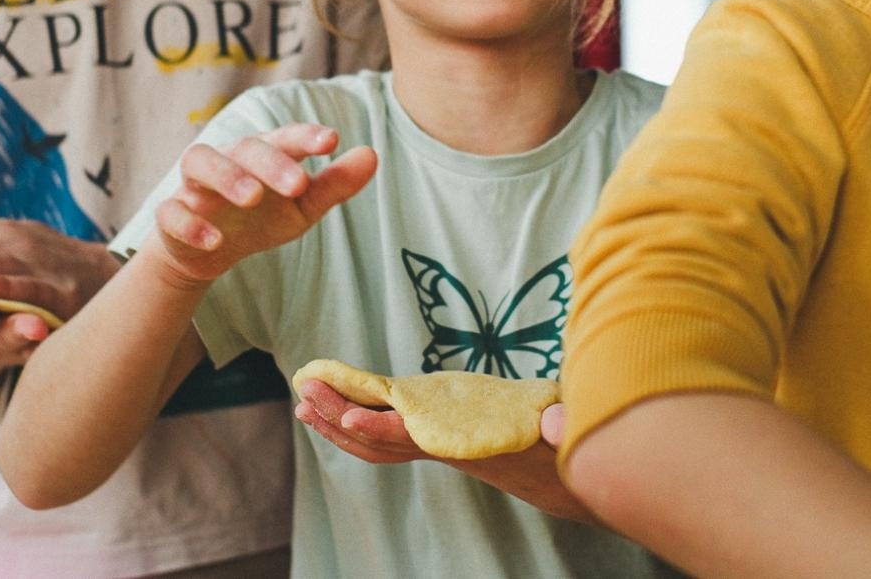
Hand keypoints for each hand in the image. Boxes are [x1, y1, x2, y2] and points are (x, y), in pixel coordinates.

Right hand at [152, 124, 376, 286]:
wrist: (209, 251)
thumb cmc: (260, 218)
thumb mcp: (302, 207)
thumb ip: (334, 184)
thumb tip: (372, 154)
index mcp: (263, 153)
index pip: (284, 137)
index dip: (305, 136)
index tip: (332, 140)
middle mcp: (227, 159)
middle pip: (245, 147)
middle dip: (271, 162)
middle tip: (298, 184)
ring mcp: (194, 184)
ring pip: (200, 161)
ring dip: (226, 176)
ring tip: (253, 197)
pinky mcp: (170, 214)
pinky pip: (172, 211)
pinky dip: (191, 223)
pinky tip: (215, 240)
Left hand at [294, 378, 588, 520]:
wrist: (561, 477)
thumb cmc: (565, 448)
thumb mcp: (567, 432)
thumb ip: (562, 425)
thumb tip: (557, 422)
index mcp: (467, 445)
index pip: (414, 438)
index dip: (378, 426)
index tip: (346, 413)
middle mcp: (443, 451)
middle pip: (379, 441)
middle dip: (338, 417)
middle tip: (303, 392)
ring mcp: (436, 448)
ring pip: (376, 444)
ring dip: (338, 423)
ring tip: (305, 402)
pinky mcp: (437, 440)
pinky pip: (388, 436)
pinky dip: (360, 422)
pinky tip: (341, 408)